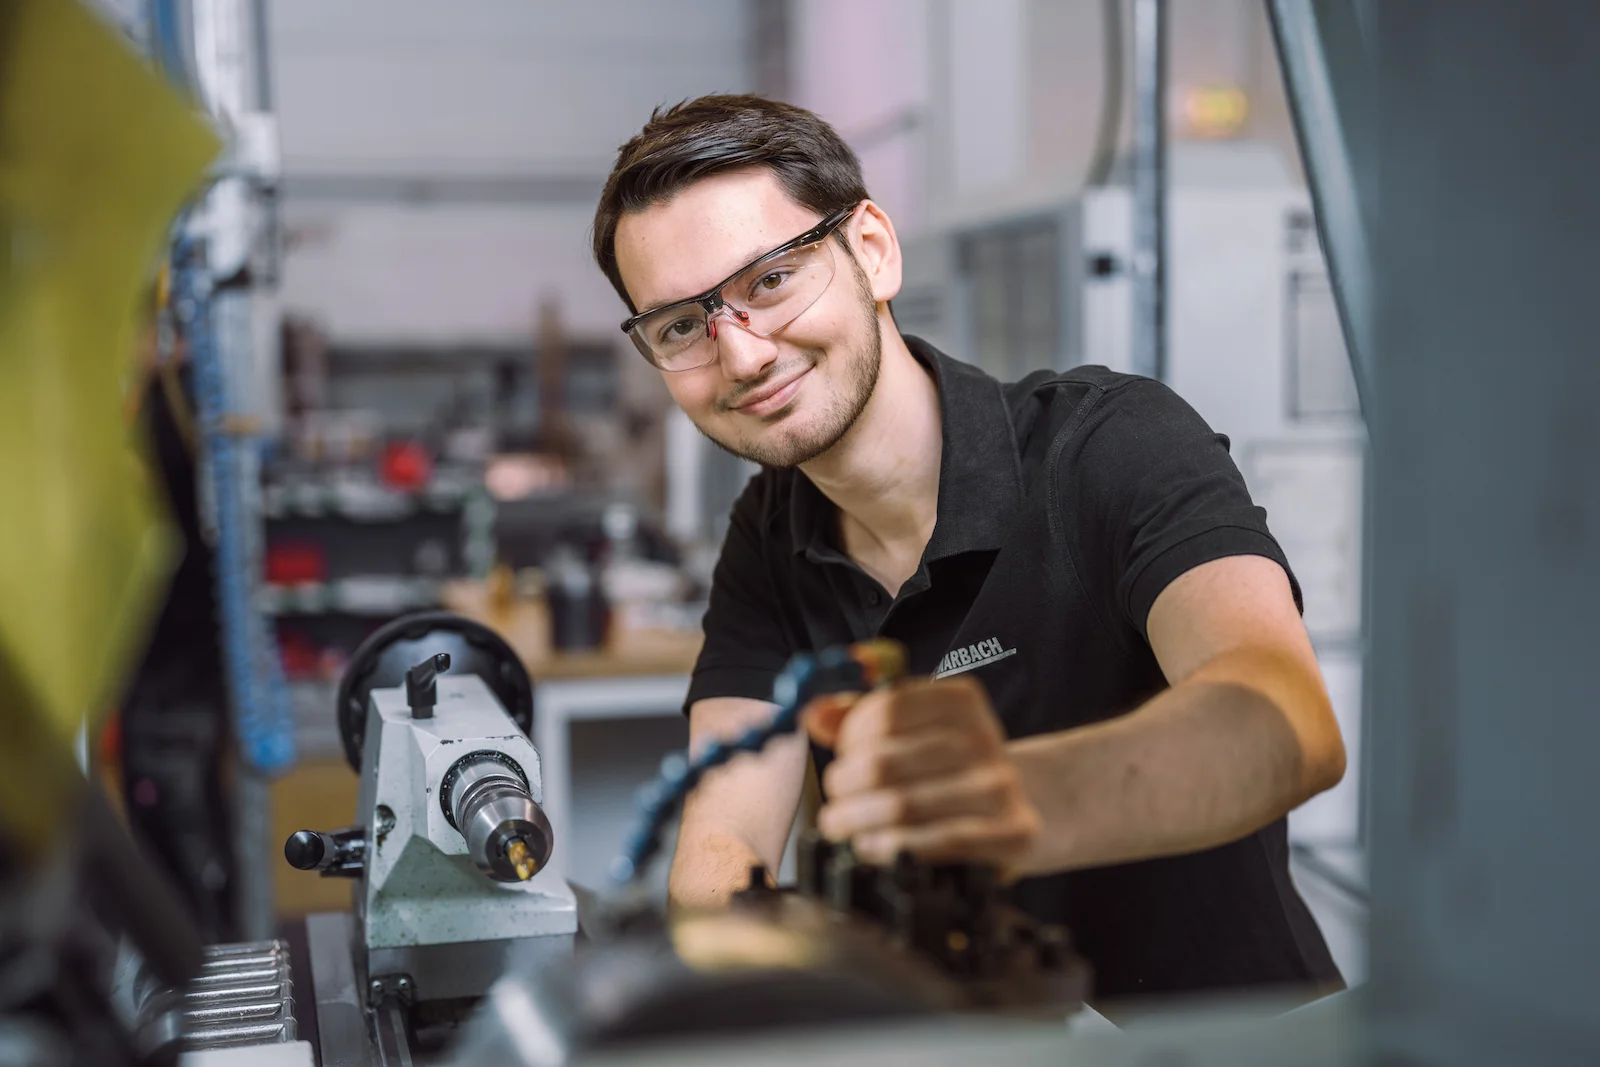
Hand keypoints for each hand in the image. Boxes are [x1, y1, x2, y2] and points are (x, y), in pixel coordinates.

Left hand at [802, 676, 1040, 876]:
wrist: (1021, 809)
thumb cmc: (949, 769)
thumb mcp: (913, 731)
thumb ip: (860, 717)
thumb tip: (814, 713)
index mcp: (960, 700)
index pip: (884, 711)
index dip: (848, 737)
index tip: (842, 755)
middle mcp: (985, 737)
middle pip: (884, 762)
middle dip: (842, 786)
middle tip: (834, 801)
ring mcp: (1001, 786)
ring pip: (902, 807)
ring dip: (857, 822)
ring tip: (842, 827)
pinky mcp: (1012, 832)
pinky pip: (937, 843)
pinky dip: (892, 848)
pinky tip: (873, 847)